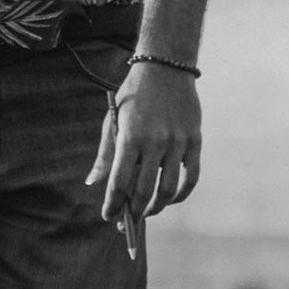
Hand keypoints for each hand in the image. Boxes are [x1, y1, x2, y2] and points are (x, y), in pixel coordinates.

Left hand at [84, 63, 201, 233]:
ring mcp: (177, 142)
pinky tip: (170, 199)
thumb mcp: (112, 120)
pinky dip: (181, 194)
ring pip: (168, 189)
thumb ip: (105, 155)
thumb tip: (93, 183)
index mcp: (130, 137)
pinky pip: (190, 177)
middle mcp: (154, 142)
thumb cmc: (133, 96)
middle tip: (127, 220)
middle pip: (143, 190)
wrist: (165, 68)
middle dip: (133, 211)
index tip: (108, 216)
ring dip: (156, 207)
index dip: (113, 204)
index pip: (119, 182)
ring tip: (147, 211)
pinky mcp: (195, 141)